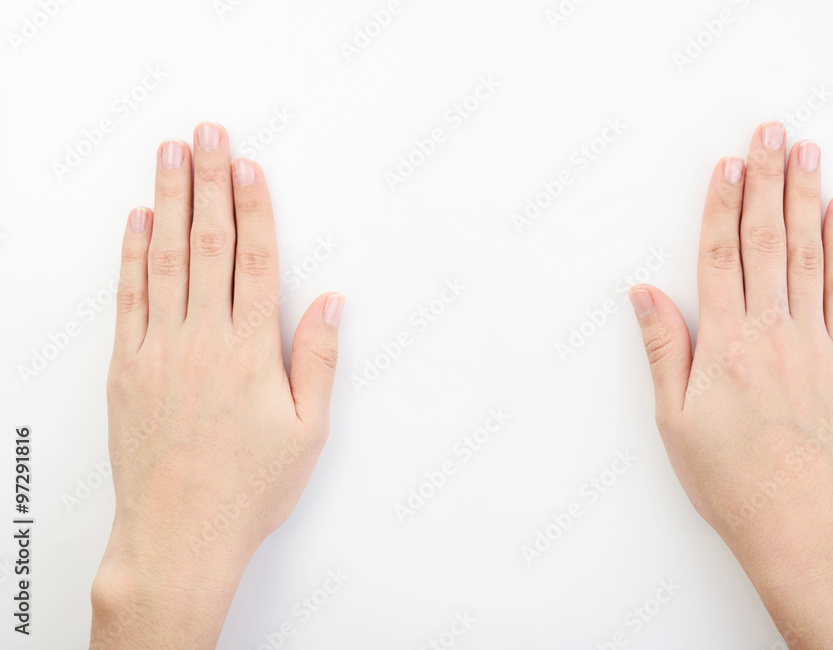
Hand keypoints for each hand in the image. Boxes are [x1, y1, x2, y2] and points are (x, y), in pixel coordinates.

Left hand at [90, 122, 342, 648]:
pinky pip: (128, 297)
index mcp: (251, 351)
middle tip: (206, 134)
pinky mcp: (126, 368)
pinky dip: (131, 255)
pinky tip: (137, 222)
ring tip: (169, 156)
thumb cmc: (249, 488)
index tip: (247, 165)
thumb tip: (331, 304)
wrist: (179, 534)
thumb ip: (318, 360)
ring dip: (168, 201)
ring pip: (165, 258)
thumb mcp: (307, 431)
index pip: (254, 260)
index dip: (252, 206)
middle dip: (207, 182)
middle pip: (208, 243)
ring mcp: (158, 350)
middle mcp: (202, 339)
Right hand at [630, 122, 832, 648]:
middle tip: (771, 131)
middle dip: (767, 180)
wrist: (797, 520)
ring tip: (806, 152)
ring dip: (805, 198)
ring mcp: (813, 342)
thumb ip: (663, 348)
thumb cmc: (728, 476)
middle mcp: (770, 331)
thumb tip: (643, 293)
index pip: (720, 256)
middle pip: (766, 240)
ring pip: (807, 254)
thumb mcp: (674, 418)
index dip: (723, 204)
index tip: (728, 162)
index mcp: (723, 343)